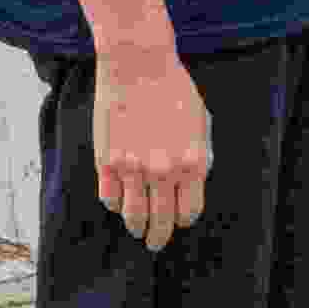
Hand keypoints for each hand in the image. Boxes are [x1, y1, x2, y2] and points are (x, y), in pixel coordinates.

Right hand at [91, 49, 211, 252]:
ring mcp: (133, 168)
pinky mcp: (107, 161)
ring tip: (137, 230)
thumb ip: (200, 155)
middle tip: (156, 243)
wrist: (138, 64)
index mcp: (193, 162)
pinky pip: (109, 198)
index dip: (184, 219)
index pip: (190, 211)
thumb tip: (196, 180)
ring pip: (133, 216)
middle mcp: (164, 171)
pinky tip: (118, 203)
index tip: (180, 221)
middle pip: (162, 221)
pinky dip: (114, 204)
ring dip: (136, 227)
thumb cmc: (173, 88)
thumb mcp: (201, 122)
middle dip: (160, 237)